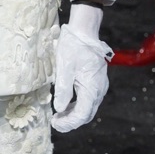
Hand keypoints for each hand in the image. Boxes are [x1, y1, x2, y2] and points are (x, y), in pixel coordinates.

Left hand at [51, 4, 112, 132]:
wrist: (85, 30)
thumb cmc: (74, 46)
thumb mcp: (65, 67)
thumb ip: (63, 90)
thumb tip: (59, 109)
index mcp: (92, 88)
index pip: (82, 114)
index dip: (68, 123)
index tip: (54, 123)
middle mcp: (99, 89)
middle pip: (87, 114)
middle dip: (71, 122)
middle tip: (55, 122)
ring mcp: (100, 85)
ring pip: (89, 108)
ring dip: (74, 115)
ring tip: (58, 116)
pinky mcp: (97, 81)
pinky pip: (89, 99)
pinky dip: (78, 106)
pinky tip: (67, 105)